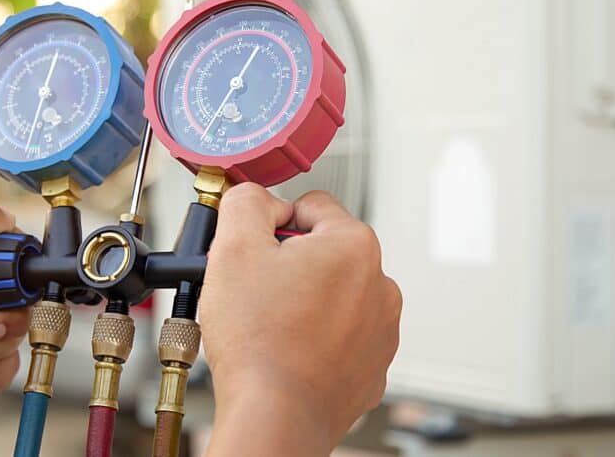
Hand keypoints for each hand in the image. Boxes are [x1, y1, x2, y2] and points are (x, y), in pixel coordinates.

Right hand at [200, 184, 401, 455]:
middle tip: (257, 293)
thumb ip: (246, 202)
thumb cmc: (259, 342)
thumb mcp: (234, 247)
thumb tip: (257, 196)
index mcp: (355, 246)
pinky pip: (339, 336)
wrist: (275, 417)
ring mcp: (381, 330)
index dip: (273, 224)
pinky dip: (314, 340)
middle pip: (323, 251)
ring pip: (331, 295)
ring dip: (303, 302)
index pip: (310, 205)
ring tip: (271, 327)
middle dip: (289, 265)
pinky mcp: (372, 367)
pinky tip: (288, 353)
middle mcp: (380, 284)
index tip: (256, 252)